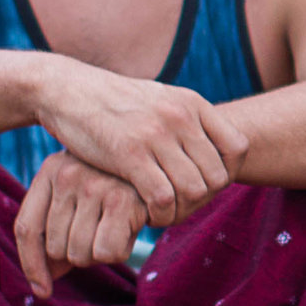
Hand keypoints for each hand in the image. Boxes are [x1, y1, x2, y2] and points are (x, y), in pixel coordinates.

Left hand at [13, 152, 155, 299]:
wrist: (163, 166)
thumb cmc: (116, 187)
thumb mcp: (80, 200)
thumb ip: (55, 233)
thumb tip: (42, 287)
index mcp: (51, 171)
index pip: (28, 229)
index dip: (32, 266)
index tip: (43, 291)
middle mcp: (68, 174)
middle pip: (55, 248)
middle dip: (77, 254)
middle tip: (100, 233)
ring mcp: (93, 186)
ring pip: (79, 254)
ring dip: (98, 255)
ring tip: (115, 228)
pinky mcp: (121, 200)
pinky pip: (106, 253)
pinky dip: (119, 252)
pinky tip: (130, 229)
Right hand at [37, 62, 243, 219]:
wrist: (66, 90)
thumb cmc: (113, 103)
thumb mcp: (160, 100)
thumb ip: (188, 121)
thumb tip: (216, 148)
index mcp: (192, 103)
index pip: (239, 148)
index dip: (227, 174)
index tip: (203, 184)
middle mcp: (180, 116)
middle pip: (217, 177)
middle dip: (202, 201)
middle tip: (179, 206)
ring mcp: (155, 134)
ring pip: (194, 190)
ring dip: (180, 211)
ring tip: (163, 212)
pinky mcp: (129, 154)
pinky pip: (163, 198)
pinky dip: (160, 214)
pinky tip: (146, 214)